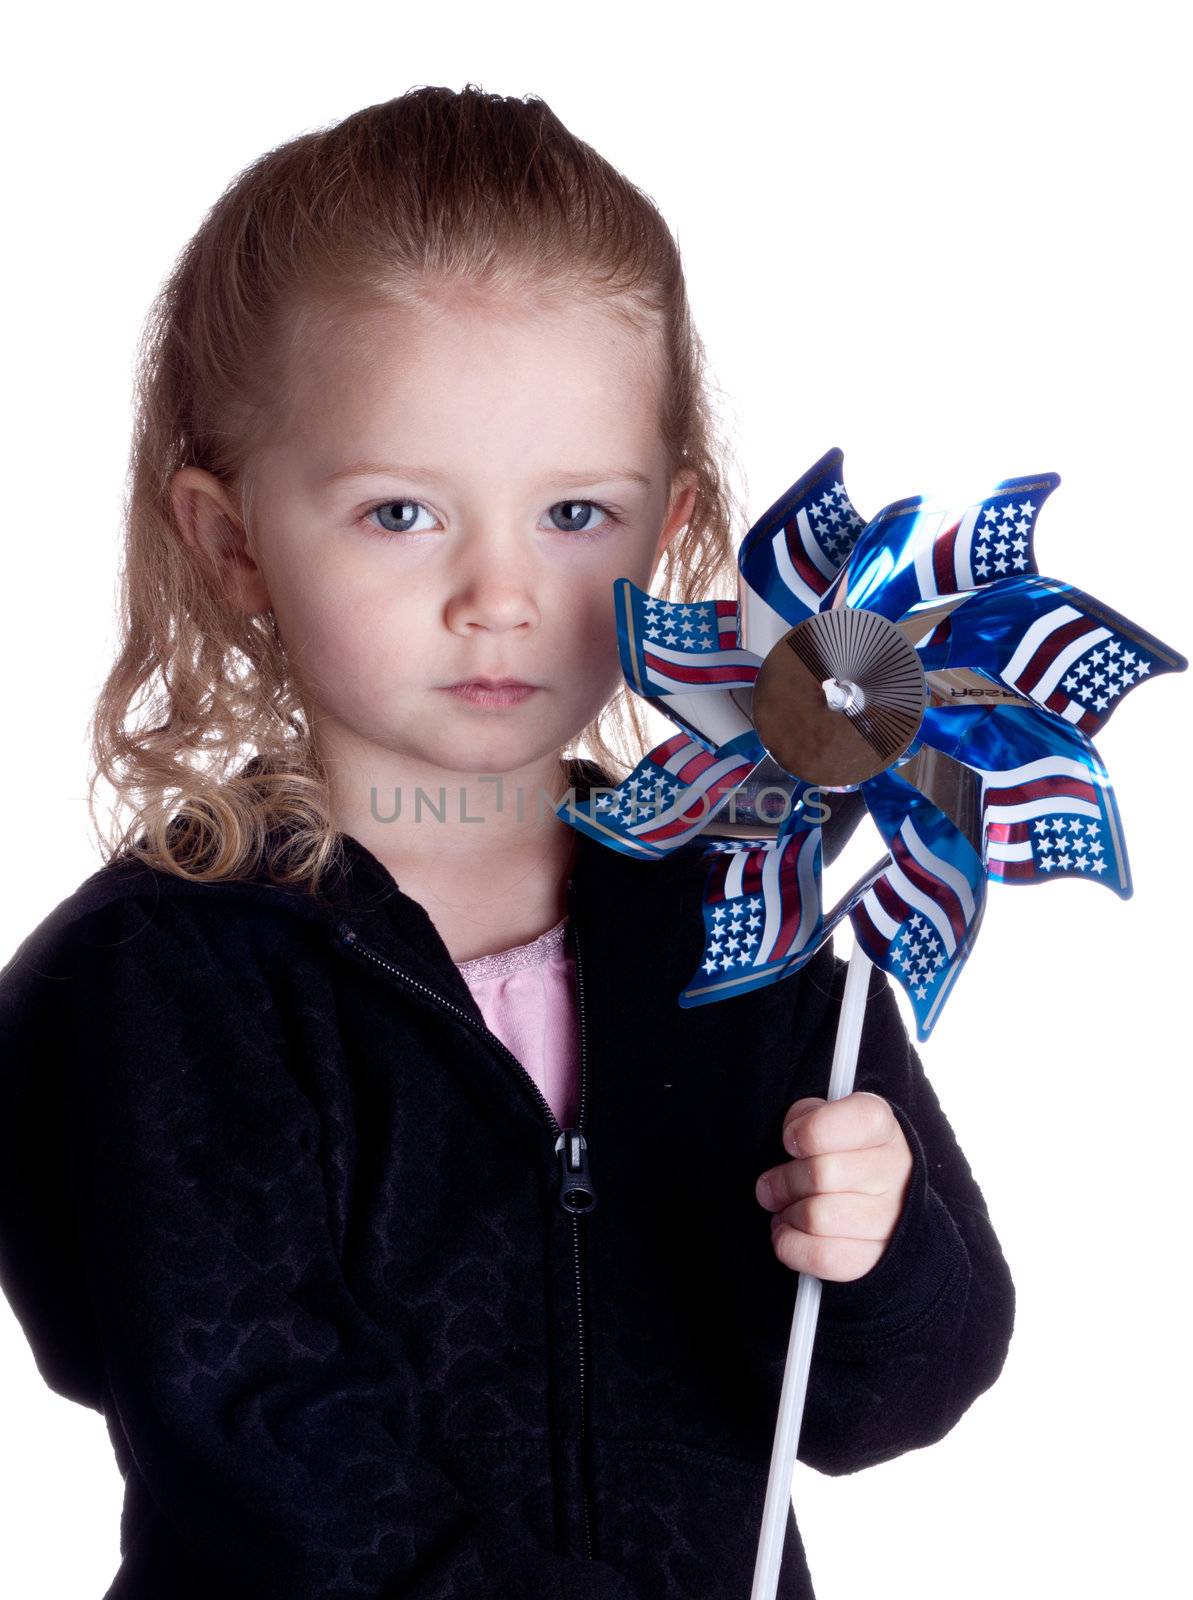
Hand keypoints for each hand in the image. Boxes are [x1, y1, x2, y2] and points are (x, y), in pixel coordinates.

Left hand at [754, 1092, 913, 1281]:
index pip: (840, 1124)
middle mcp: (895, 1169)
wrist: (880, 1194)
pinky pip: (821, 1256)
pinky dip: (791, 1246)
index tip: (791, 1142)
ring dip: (787, 1216)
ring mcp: (891, 1218)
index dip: (803, 1133)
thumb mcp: (824, 1118)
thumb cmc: (840, 1150)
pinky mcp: (876, 1257)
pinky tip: (789, 1234)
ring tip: (785, 1210)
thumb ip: (805, 1119)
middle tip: (771, 1186)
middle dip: (782, 1182)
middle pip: (820, 1175)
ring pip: (817, 1218)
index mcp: (880, 1125)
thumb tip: (792, 1143)